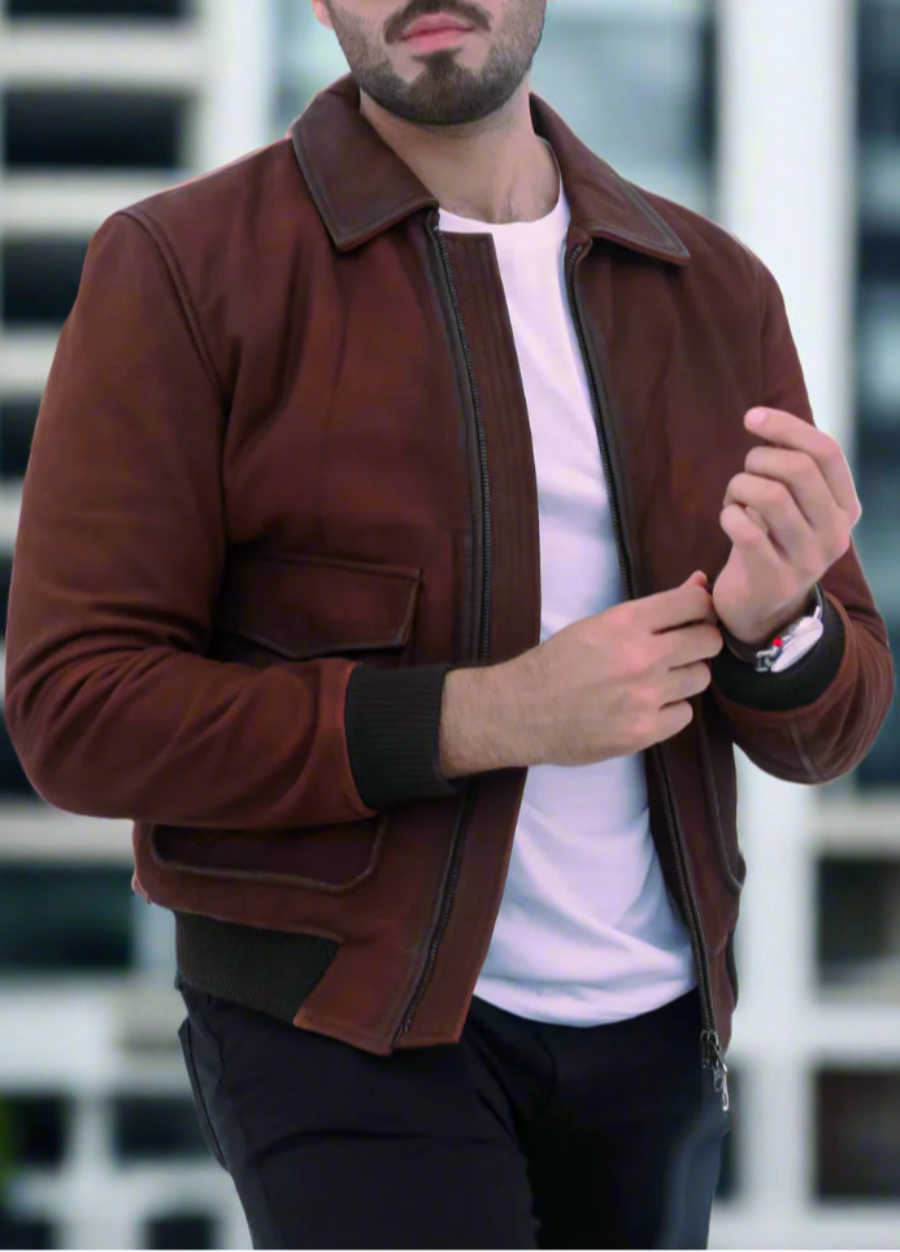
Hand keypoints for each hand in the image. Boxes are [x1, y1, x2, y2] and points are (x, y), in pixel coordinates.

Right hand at [504, 571, 722, 767]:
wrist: (523, 712)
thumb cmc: (557, 663)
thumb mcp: (598, 624)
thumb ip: (651, 610)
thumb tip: (700, 582)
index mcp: (625, 622)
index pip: (694, 602)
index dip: (702, 606)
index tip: (694, 614)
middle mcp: (642, 657)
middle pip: (708, 641)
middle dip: (700, 641)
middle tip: (683, 648)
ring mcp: (645, 697)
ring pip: (700, 678)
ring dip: (685, 676)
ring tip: (659, 679)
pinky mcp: (644, 732)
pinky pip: (684, 714)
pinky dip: (671, 710)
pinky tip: (647, 707)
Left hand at [713, 407, 862, 644]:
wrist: (762, 608)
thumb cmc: (773, 542)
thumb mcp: (794, 504)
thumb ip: (790, 466)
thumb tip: (762, 419)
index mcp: (845, 507)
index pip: (826, 451)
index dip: (786, 427)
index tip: (751, 417)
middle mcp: (835, 533)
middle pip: (798, 469)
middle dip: (757, 460)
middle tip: (743, 474)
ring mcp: (807, 560)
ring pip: (770, 495)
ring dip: (739, 487)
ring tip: (734, 500)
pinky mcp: (774, 579)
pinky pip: (746, 530)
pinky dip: (728, 515)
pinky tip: (728, 519)